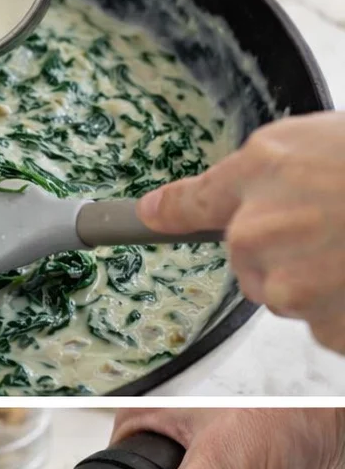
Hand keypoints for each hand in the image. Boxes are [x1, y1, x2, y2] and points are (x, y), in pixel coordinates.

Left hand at [138, 113, 344, 354]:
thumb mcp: (310, 141)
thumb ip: (257, 170)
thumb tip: (193, 198)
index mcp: (257, 174)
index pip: (190, 202)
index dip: (164, 212)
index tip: (143, 217)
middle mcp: (259, 232)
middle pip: (251, 261)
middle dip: (287, 251)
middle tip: (338, 226)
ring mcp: (292, 285)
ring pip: (292, 295)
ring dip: (322, 282)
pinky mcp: (327, 327)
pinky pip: (328, 325)